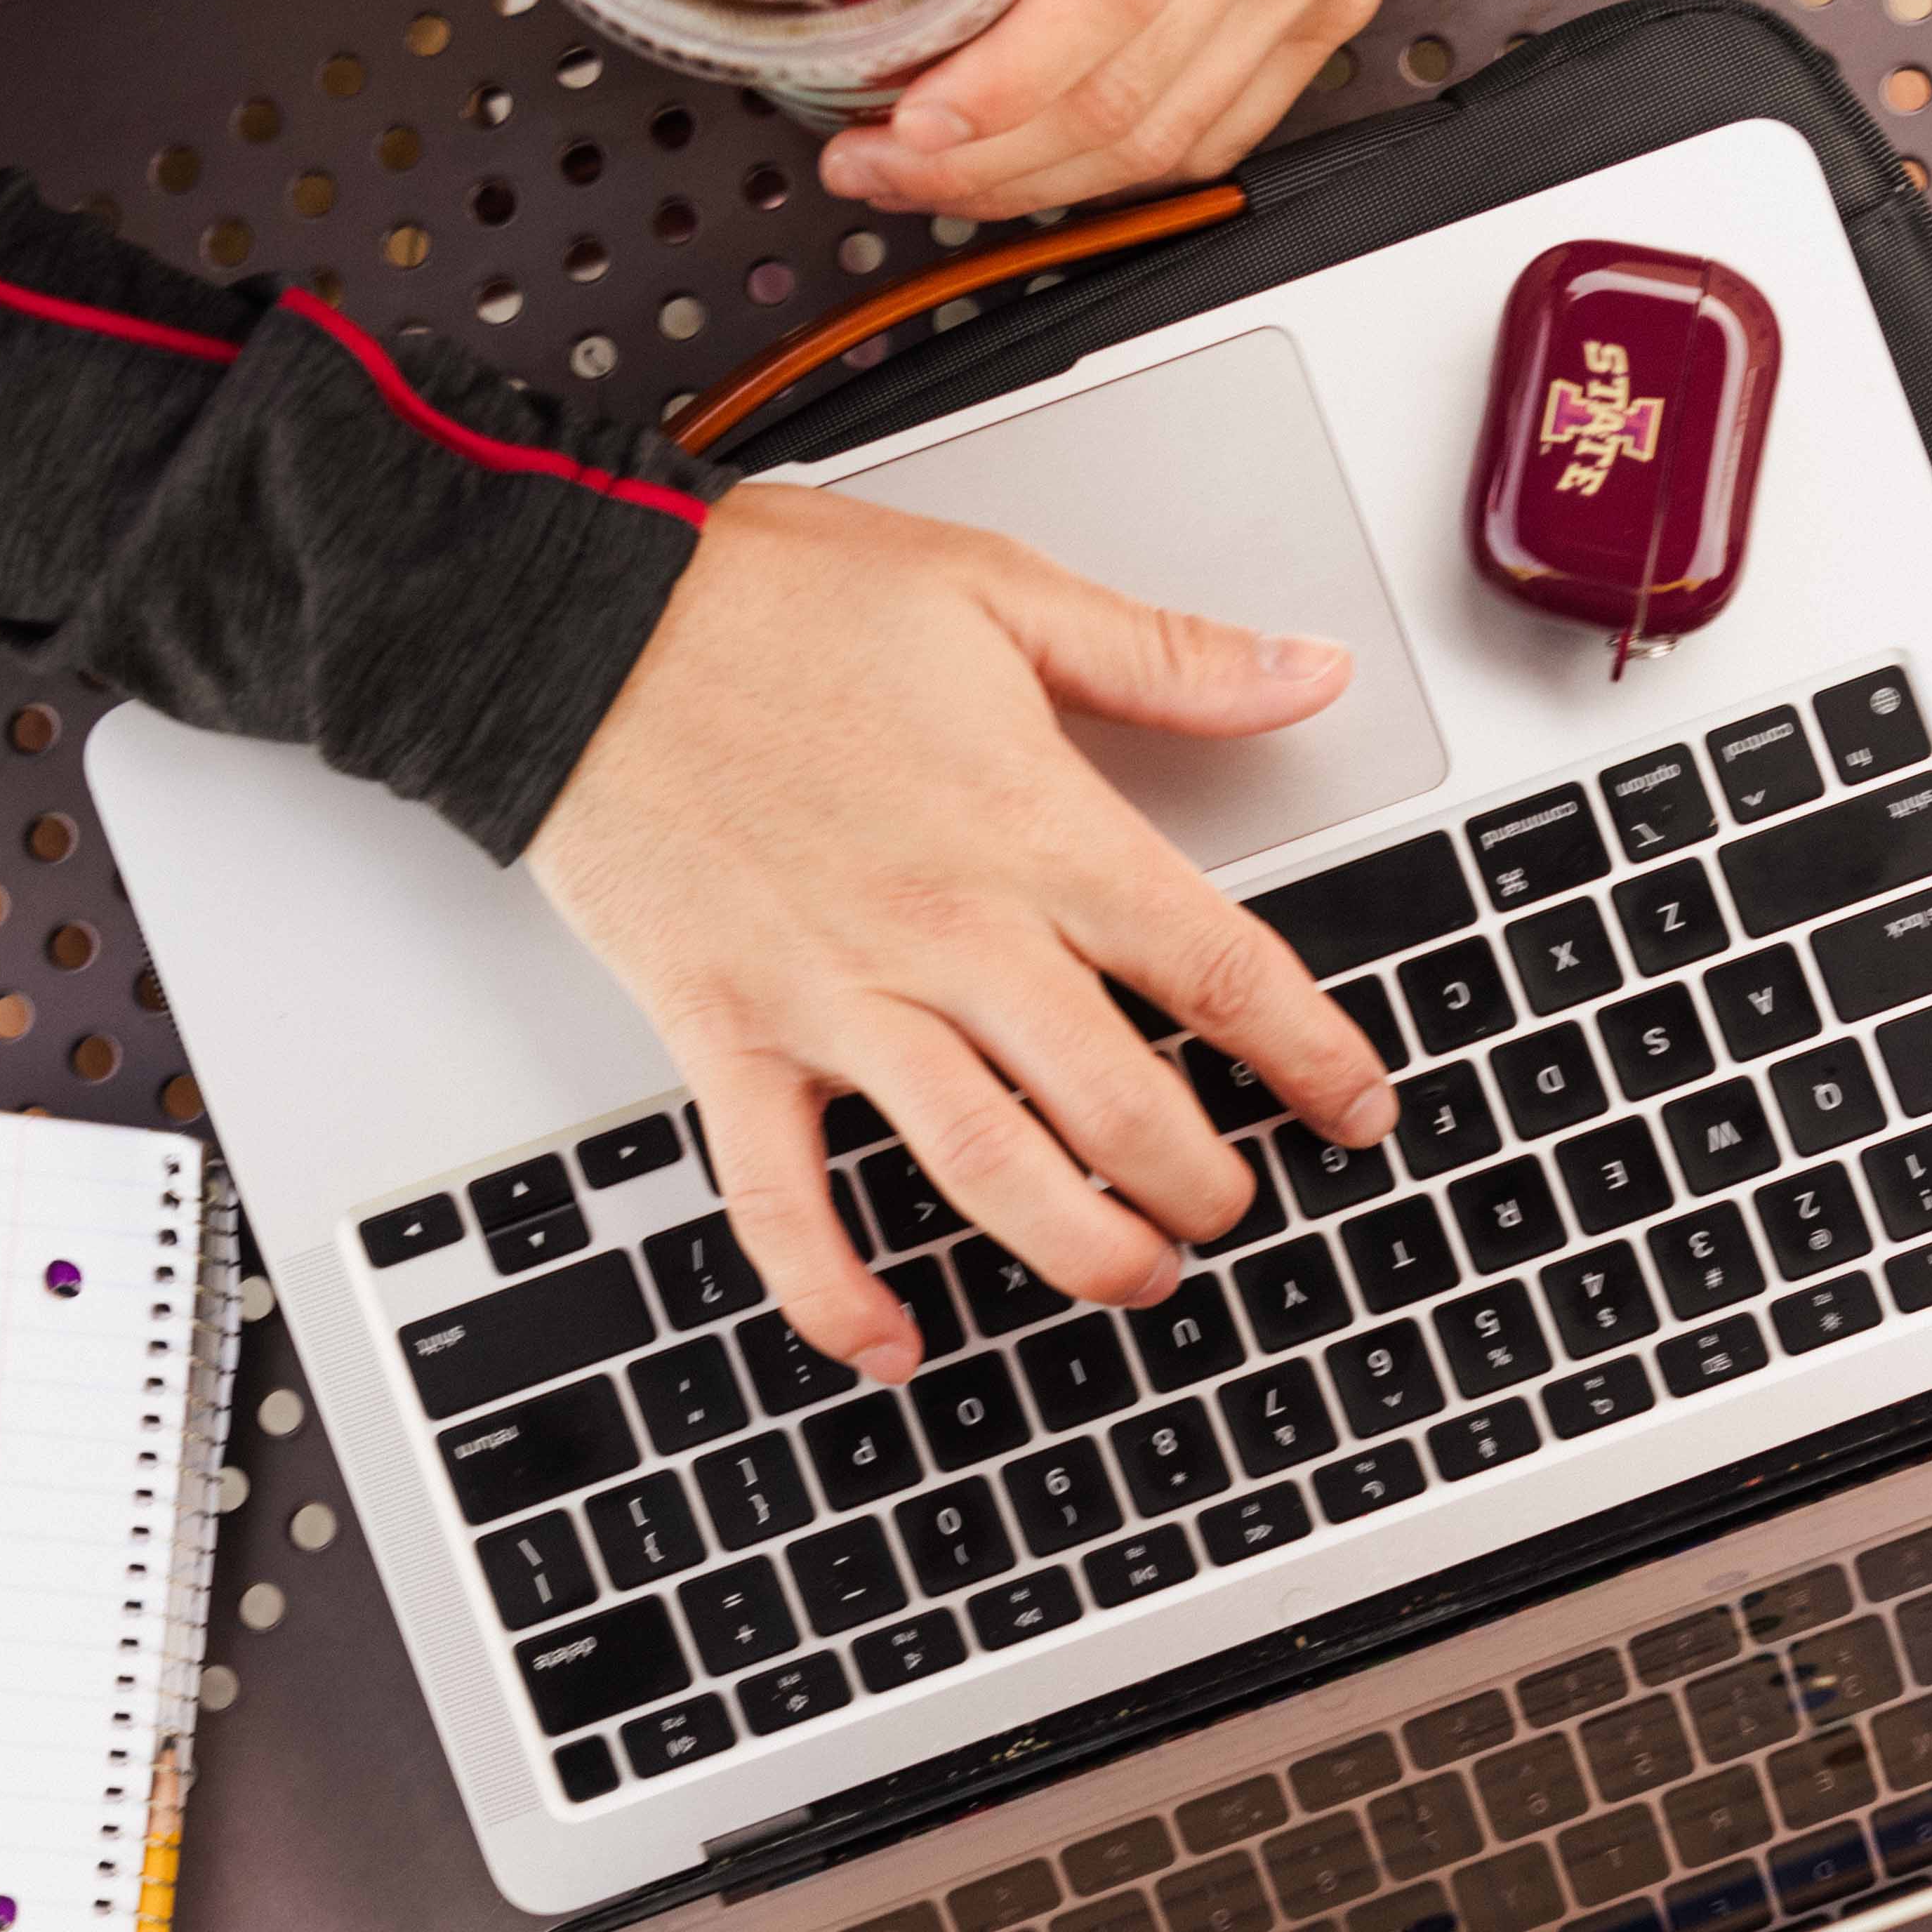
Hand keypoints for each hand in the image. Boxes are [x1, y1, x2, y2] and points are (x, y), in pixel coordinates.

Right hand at [526, 481, 1401, 1381]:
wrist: (573, 621)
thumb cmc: (768, 600)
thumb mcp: (997, 590)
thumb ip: (1166, 654)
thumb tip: (1307, 673)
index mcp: (1033, 826)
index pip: (1217, 968)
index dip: (1311, 1055)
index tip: (1358, 1106)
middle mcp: (947, 931)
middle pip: (1120, 1100)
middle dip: (1201, 1180)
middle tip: (1233, 1205)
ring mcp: (835, 998)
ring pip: (986, 1168)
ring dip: (1076, 1247)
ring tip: (1133, 1277)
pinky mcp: (727, 1035)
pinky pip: (781, 1198)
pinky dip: (832, 1289)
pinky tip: (888, 1341)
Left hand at [814, 0, 1441, 223]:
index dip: (1002, 86)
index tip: (907, 127)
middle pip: (1123, 94)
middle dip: (981, 163)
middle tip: (874, 168)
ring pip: (1168, 134)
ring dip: (1040, 182)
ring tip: (936, 180)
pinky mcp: (1334, 0)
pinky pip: (1227, 126)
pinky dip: (1128, 168)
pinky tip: (1050, 163)